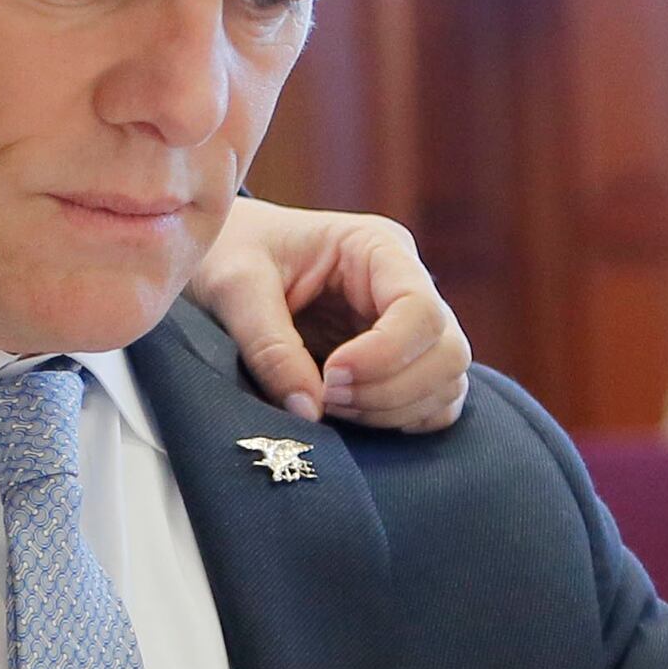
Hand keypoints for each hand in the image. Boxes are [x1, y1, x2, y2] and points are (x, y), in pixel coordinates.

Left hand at [191, 200, 470, 429]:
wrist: (219, 253)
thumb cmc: (229, 253)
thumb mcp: (235, 288)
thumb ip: (270, 348)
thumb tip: (310, 412)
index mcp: (377, 247)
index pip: (421, 309)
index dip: (385, 355)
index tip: (331, 375)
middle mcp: (405, 283)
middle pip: (449, 352)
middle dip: (391, 389)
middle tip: (328, 397)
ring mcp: (410, 325)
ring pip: (448, 382)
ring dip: (394, 410)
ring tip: (330, 405)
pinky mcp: (401, 360)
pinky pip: (434, 403)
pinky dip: (402, 421)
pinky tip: (352, 416)